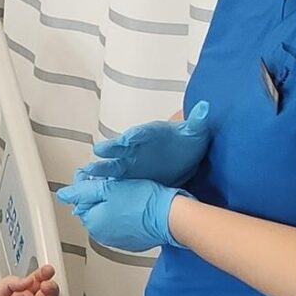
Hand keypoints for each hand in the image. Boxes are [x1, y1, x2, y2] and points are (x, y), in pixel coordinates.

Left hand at [56, 173, 179, 252]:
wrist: (170, 216)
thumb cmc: (143, 201)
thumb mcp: (108, 188)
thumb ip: (82, 191)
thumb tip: (63, 194)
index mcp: (93, 221)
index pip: (80, 200)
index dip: (88, 184)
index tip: (98, 176)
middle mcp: (101, 235)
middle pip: (93, 209)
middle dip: (99, 196)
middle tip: (114, 183)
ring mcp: (117, 240)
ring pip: (107, 217)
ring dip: (112, 205)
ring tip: (126, 194)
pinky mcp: (131, 241)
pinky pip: (121, 225)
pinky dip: (124, 216)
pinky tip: (135, 206)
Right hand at [81, 101, 212, 186]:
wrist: (184, 158)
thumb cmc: (187, 143)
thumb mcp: (196, 132)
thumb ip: (197, 121)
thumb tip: (205, 107)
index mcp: (149, 135)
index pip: (140, 133)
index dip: (133, 136)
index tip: (127, 138)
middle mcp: (136, 148)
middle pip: (121, 148)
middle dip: (111, 150)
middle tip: (99, 151)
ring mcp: (130, 163)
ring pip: (113, 164)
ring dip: (102, 167)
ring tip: (89, 171)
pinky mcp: (129, 177)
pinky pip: (115, 179)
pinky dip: (105, 182)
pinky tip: (94, 187)